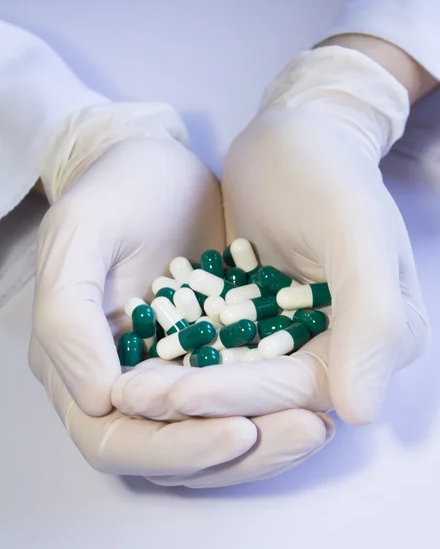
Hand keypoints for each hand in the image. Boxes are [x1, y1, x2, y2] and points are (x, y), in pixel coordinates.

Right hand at [30, 137, 332, 486]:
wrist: (162, 165)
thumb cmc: (115, 192)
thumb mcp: (80, 235)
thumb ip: (68, 317)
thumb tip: (98, 400)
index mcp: (82, 366)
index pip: (117, 441)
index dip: (176, 449)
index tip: (238, 430)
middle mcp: (129, 381)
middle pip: (176, 453)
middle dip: (240, 455)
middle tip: (305, 432)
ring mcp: (177, 370)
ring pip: (215, 432)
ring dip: (269, 441)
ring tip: (320, 423)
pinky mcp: (217, 351)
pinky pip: (246, 395)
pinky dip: (278, 405)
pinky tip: (320, 396)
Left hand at [168, 47, 429, 425]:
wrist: (291, 137)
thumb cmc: (326, 171)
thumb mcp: (355, 231)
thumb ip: (373, 316)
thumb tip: (360, 412)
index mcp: (381, 338)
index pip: (305, 386)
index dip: (243, 396)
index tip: (180, 396)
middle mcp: (345, 347)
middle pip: (269, 389)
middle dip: (204, 396)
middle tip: (136, 396)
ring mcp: (300, 334)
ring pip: (241, 373)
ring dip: (186, 381)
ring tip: (130, 385)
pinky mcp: (264, 318)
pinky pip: (224, 344)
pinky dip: (185, 350)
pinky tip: (140, 352)